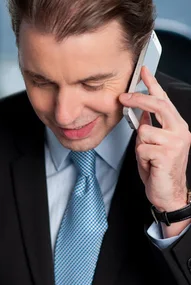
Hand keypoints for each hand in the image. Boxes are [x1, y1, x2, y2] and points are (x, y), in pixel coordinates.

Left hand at [120, 66, 190, 215]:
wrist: (169, 194)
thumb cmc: (160, 171)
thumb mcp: (153, 145)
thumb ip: (150, 128)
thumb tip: (141, 113)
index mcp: (177, 127)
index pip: (164, 100)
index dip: (152, 85)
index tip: (143, 71)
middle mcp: (179, 131)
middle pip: (157, 106)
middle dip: (138, 100)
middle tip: (123, 98)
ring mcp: (174, 142)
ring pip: (143, 132)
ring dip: (140, 147)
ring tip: (149, 158)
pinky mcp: (166, 154)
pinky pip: (141, 148)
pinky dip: (141, 158)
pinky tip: (150, 165)